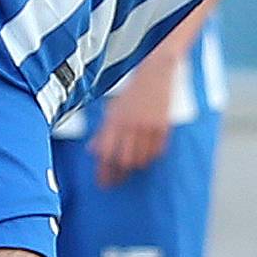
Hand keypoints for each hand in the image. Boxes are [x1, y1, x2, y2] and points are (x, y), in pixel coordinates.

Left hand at [91, 67, 174, 187]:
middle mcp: (131, 124)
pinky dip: (151, 158)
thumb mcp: (112, 108)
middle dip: (120, 173)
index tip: (103, 183)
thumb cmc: (133, 91)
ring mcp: (148, 126)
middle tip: (118, 180)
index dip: (104, 171)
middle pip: (123, 160)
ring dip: (135, 166)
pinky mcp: (164, 127)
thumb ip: (103, 130)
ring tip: (132, 167)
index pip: (106, 153)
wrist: (156, 73)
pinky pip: (157, 151)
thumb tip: (92, 149)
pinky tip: (147, 157)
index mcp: (116, 119)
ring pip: (141, 159)